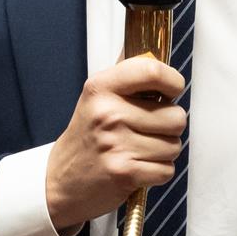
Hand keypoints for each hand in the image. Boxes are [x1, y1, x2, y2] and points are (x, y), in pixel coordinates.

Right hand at [44, 54, 186, 231]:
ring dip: (163, 151)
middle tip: (148, 130)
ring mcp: (116, 144)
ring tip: (139, 150)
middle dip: (169, 127)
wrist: (61, 181)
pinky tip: (138, 167)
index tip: (171, 91)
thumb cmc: (87, 136)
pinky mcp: (124, 173)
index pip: (153, 71)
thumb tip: (155, 54)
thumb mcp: (97, 98)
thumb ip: (127, 78)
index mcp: (102, 88)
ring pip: (174, 145)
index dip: (173, 81)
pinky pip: (167, 170)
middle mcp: (108, 113)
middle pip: (176, 116)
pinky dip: (157, 172)